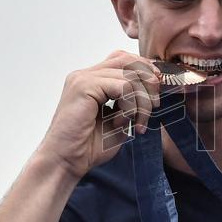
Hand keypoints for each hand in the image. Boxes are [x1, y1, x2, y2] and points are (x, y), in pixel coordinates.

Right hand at [36, 51, 161, 179]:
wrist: (66, 161)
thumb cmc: (88, 146)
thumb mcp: (118, 119)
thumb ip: (131, 102)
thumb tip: (154, 86)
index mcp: (91, 80)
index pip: (124, 60)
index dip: (145, 71)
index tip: (155, 93)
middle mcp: (86, 75)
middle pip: (129, 60)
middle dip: (149, 83)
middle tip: (153, 107)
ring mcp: (83, 78)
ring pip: (130, 75)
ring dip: (142, 101)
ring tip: (136, 122)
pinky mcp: (84, 86)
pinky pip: (123, 87)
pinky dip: (130, 106)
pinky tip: (122, 122)